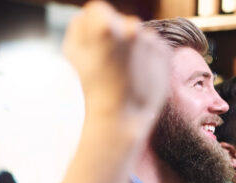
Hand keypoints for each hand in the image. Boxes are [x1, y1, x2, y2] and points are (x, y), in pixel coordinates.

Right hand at [63, 2, 169, 141]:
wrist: (121, 120)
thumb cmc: (90, 90)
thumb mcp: (71, 55)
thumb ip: (80, 26)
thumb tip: (91, 17)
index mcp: (105, 27)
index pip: (96, 10)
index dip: (91, 27)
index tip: (92, 44)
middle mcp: (131, 28)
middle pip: (119, 23)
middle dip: (115, 38)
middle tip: (108, 65)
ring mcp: (150, 40)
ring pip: (138, 36)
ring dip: (132, 48)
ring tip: (123, 75)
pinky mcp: (164, 53)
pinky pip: (153, 48)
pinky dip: (147, 59)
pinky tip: (137, 77)